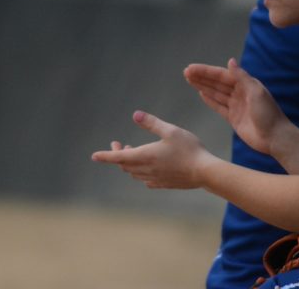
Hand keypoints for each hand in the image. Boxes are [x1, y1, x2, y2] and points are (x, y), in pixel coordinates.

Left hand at [91, 111, 214, 188]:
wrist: (205, 172)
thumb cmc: (189, 149)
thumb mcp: (170, 130)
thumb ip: (151, 123)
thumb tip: (135, 114)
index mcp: (145, 156)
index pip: (118, 157)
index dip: (105, 155)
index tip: (94, 156)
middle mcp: (146, 170)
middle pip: (124, 165)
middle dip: (118, 154)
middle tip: (118, 143)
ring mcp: (154, 179)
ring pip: (134, 173)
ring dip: (128, 163)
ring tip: (132, 151)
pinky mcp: (163, 184)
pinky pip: (145, 180)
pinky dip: (140, 172)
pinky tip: (146, 168)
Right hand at [184, 58, 288, 155]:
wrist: (275, 138)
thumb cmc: (268, 114)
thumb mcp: (256, 92)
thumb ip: (242, 77)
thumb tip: (230, 61)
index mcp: (246, 84)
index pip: (221, 75)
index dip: (206, 71)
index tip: (191, 68)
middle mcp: (240, 93)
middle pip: (217, 83)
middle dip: (202, 77)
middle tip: (186, 72)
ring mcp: (236, 105)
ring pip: (216, 93)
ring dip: (203, 86)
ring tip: (189, 80)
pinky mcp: (233, 118)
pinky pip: (219, 106)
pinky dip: (210, 100)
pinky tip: (201, 94)